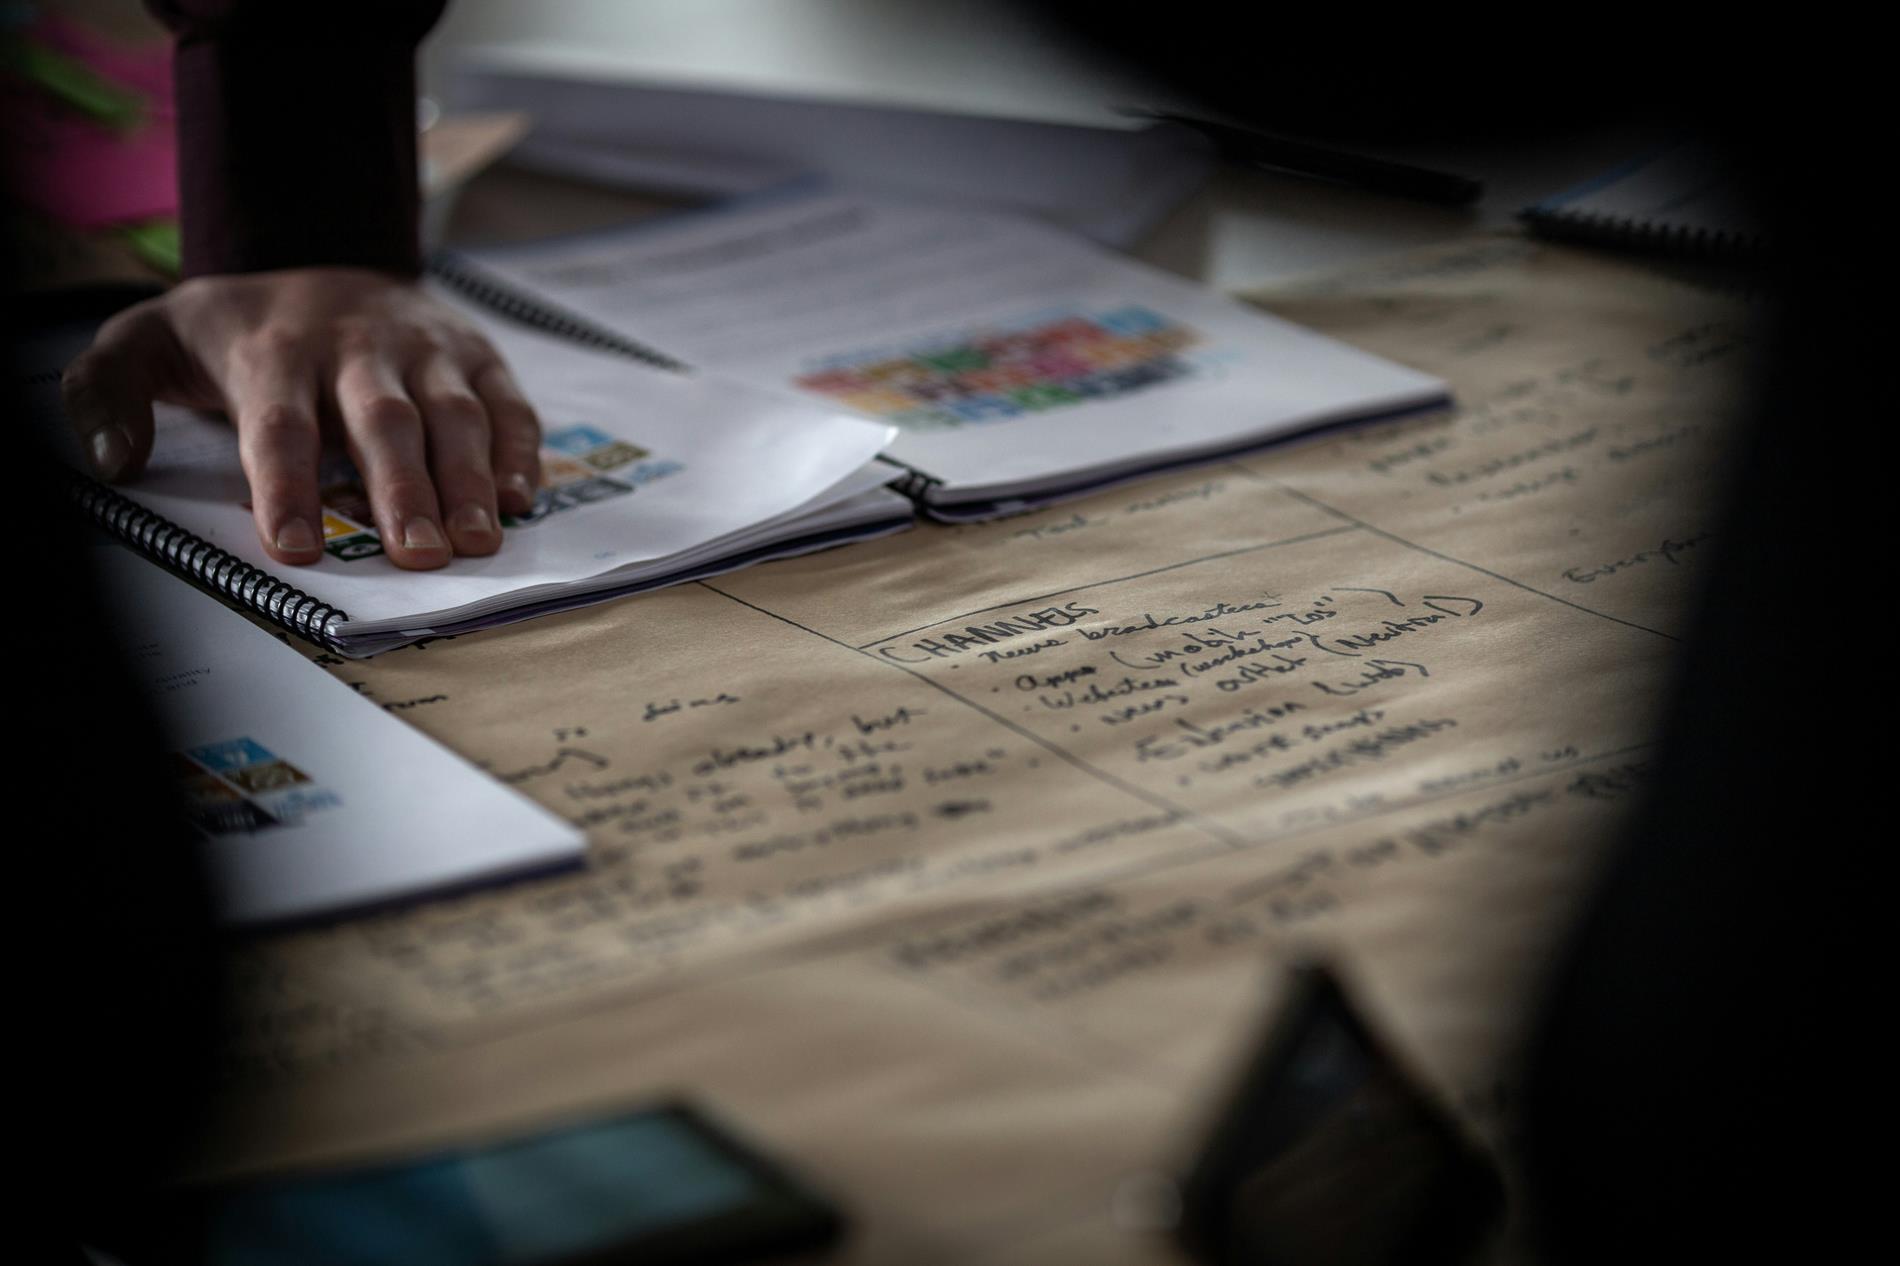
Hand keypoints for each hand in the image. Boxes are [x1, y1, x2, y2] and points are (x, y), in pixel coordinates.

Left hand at [62, 268, 541, 569]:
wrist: (322, 250)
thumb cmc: (237, 329)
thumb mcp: (148, 341)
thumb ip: (107, 391)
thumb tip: (111, 460)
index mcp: (274, 348)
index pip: (279, 424)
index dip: (287, 487)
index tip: (296, 548)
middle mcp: (356, 344)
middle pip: (383, 420)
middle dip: (403, 490)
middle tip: (419, 556)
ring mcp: (425, 345)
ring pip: (454, 412)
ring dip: (472, 479)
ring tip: (479, 541)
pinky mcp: (476, 352)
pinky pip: (507, 403)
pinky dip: (521, 451)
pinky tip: (523, 501)